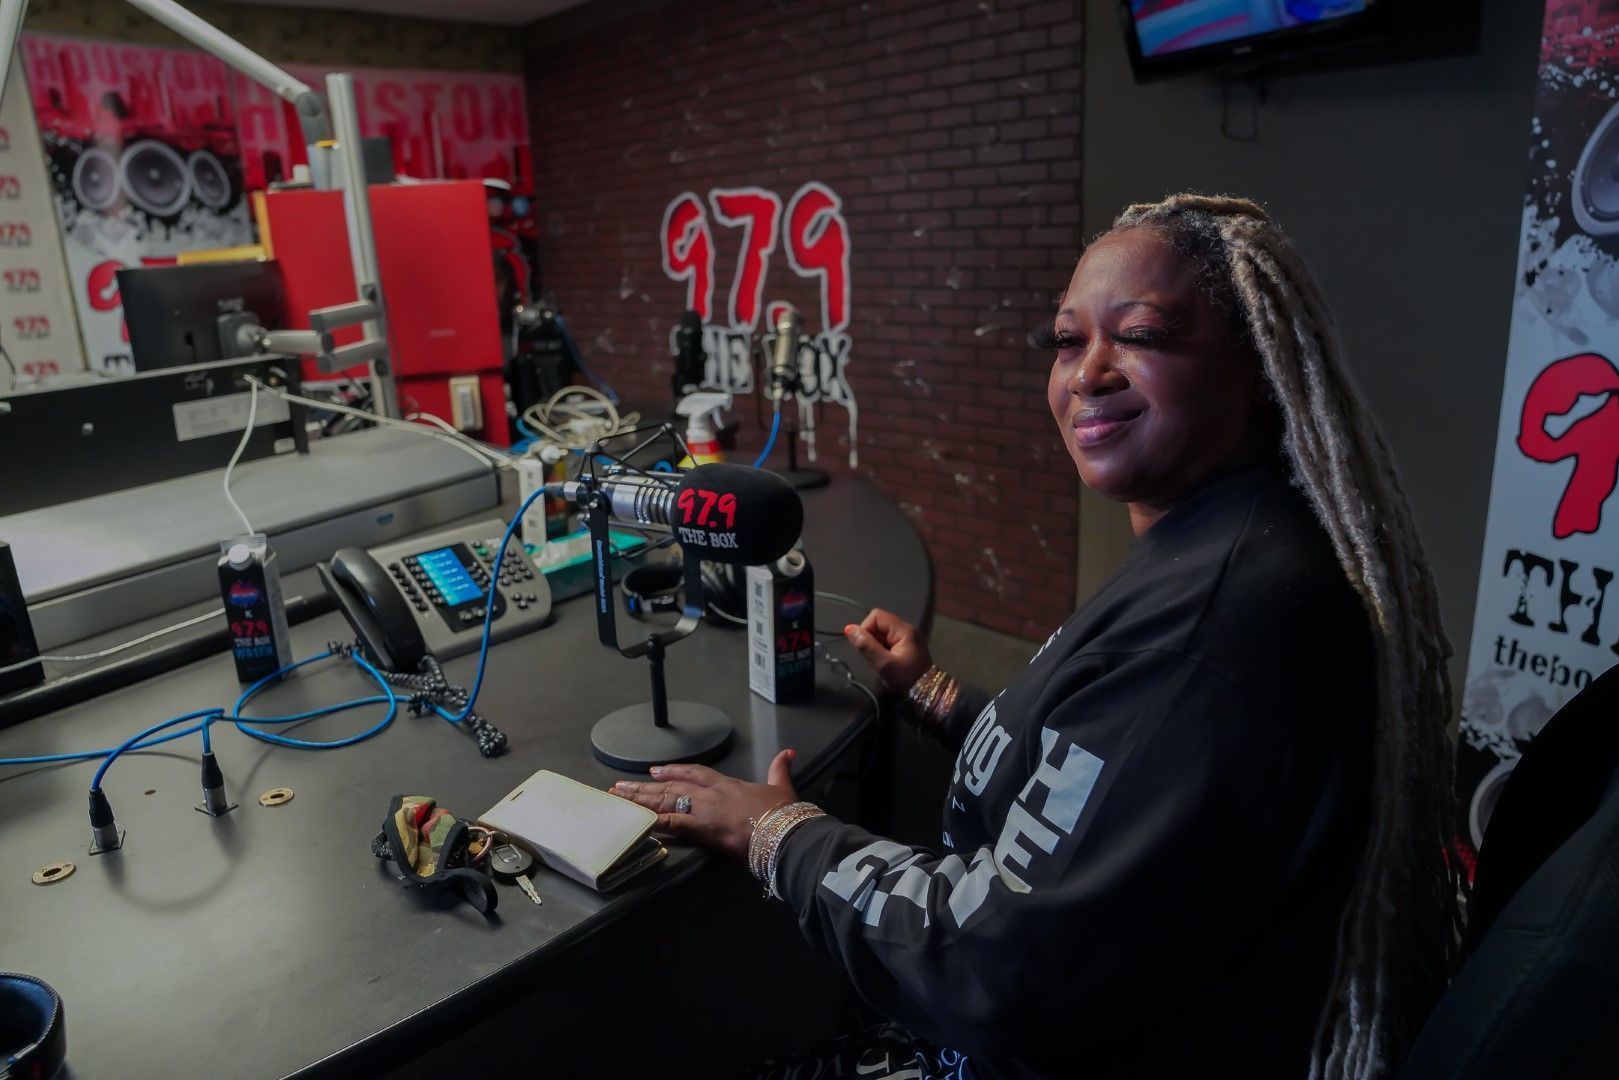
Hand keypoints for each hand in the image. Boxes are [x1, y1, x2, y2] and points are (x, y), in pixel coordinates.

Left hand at [608, 750, 798, 861]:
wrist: (785, 831)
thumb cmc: (783, 813)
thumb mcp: (782, 787)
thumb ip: (780, 769)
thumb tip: (788, 752)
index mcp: (728, 785)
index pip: (695, 773)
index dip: (674, 771)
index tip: (656, 770)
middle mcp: (711, 794)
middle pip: (671, 786)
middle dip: (645, 786)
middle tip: (622, 785)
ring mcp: (704, 810)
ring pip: (665, 801)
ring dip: (640, 800)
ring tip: (619, 797)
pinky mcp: (702, 828)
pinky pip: (671, 823)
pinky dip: (653, 822)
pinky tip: (637, 821)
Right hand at [844, 608, 931, 693]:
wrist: (928, 695)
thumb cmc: (907, 680)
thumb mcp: (884, 664)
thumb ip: (866, 646)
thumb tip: (849, 629)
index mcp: (904, 630)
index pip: (877, 616)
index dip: (866, 628)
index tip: (864, 647)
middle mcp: (907, 629)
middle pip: (880, 623)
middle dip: (871, 639)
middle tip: (874, 658)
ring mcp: (909, 638)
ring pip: (883, 634)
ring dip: (877, 646)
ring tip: (881, 661)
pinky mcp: (908, 647)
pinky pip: (889, 641)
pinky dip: (883, 650)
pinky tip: (887, 663)